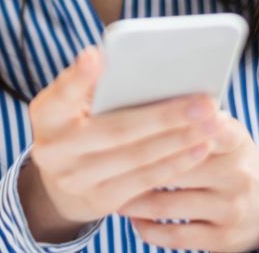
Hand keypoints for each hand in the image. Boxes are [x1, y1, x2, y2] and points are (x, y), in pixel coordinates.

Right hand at [18, 45, 222, 243]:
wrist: (59, 181)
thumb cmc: (75, 124)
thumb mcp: (70, 103)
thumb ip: (92, 86)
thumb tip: (132, 63)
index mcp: (46, 113)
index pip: (62, 92)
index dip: (79, 76)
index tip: (97, 56)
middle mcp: (54, 149)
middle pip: (115, 130)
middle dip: (165, 116)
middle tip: (204, 102)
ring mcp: (76, 179)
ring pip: (137, 157)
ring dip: (180, 140)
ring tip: (213, 122)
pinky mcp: (100, 202)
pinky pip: (144, 181)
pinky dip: (175, 162)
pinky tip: (199, 147)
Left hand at [117, 112, 258, 251]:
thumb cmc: (228, 159)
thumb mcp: (224, 133)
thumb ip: (193, 119)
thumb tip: (143, 99)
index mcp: (235, 140)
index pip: (203, 127)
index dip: (170, 125)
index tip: (134, 121)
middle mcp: (237, 174)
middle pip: (175, 166)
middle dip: (135, 164)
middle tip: (100, 158)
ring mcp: (230, 209)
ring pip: (167, 204)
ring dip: (132, 198)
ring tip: (107, 187)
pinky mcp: (222, 240)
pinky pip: (175, 236)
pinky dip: (147, 227)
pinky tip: (131, 218)